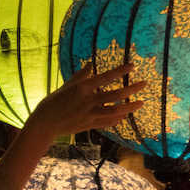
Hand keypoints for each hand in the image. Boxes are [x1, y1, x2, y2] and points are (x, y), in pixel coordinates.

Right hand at [28, 63, 145, 137]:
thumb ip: (81, 76)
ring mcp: (90, 114)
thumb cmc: (53, 101)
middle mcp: (89, 101)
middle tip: (144, 84)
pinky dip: (117, 119)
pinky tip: (124, 116)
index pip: (106, 77)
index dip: (120, 71)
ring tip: (141, 103)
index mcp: (82, 88)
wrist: (45, 123)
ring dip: (130, 106)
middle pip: (116, 94)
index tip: (132, 66)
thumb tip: (90, 64)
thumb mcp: (66, 86)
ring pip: (116, 110)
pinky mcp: (90, 125)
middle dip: (132, 89)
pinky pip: (108, 122)